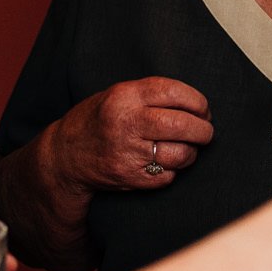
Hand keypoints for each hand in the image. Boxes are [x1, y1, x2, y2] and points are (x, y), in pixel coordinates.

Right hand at [48, 77, 214, 192]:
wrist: (66, 156)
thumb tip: (196, 105)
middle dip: (203, 129)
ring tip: (188, 148)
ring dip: (191, 152)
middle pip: (181, 125)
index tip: (203, 108)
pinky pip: (168, 176)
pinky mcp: (130, 178)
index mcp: (124, 96)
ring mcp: (128, 153)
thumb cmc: (98, 120)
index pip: (173, 92)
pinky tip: (166, 162)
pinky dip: (174, 171)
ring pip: (180, 154)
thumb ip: (151, 95)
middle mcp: (126, 123)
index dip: (197, 101)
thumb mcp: (117, 95)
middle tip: (206, 131)